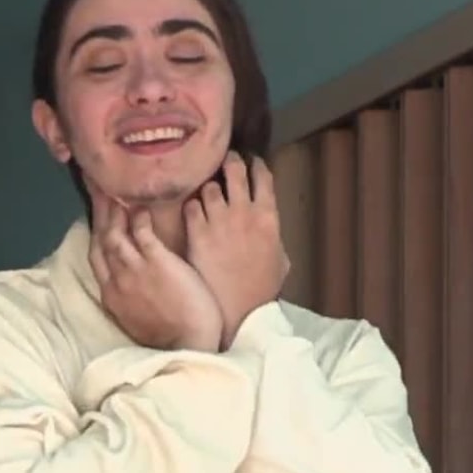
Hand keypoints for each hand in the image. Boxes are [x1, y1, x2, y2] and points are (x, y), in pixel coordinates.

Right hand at [87, 188, 223, 351]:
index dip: (95, 230)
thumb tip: (133, 282)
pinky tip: (142, 206)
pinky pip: (142, 232)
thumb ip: (131, 296)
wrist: (188, 345)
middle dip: (98, 211)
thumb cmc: (172, 337)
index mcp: (112, 294)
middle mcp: (117, 279)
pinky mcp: (157, 262)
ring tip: (116, 187)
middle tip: (97, 184)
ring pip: (115, 232)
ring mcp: (135, 269)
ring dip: (114, 208)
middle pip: (101, 238)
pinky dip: (138, 217)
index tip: (97, 214)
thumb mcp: (139, 318)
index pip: (97, 255)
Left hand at [185, 152, 288, 346]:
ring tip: (207, 194)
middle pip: (235, 170)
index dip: (256, 165)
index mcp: (268, 216)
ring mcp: (218, 221)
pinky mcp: (197, 234)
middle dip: (230, 162)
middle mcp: (243, 212)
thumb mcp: (281, 261)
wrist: (238, 311)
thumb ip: (274, 237)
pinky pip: (191, 207)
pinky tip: (193, 214)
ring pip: (209, 186)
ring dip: (208, 187)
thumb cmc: (262, 289)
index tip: (251, 162)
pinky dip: (192, 207)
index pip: (263, 176)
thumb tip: (268, 226)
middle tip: (225, 162)